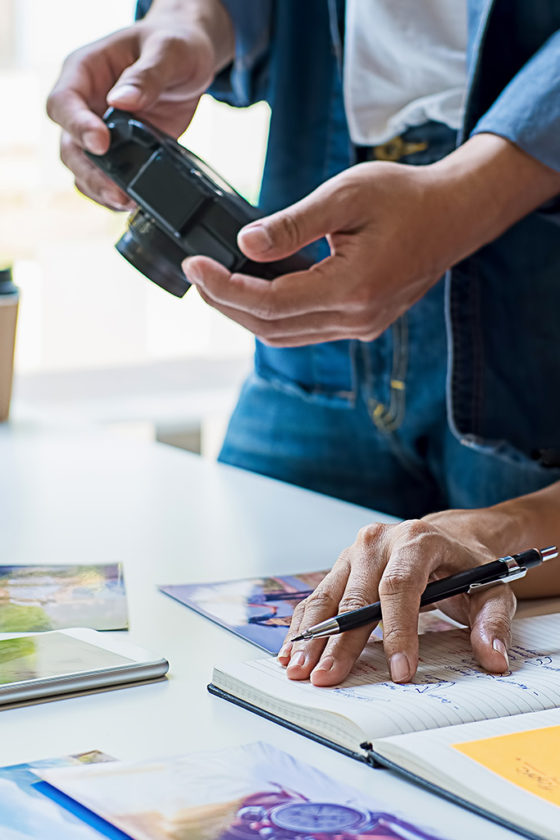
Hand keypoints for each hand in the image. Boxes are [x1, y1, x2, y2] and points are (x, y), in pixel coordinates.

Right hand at [46, 0, 232, 209]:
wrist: (192, 60)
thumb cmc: (175, 44)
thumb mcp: (169, 51)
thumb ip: (147, 75)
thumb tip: (122, 102)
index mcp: (85, 72)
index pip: (64, 102)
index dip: (77, 125)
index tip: (101, 143)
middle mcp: (86, 105)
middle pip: (69, 146)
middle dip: (89, 172)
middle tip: (116, 191)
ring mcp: (102, 132)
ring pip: (84, 169)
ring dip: (101, 190)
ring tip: (128, 202)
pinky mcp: (123, 152)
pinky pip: (107, 179)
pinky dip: (116, 195)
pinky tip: (134, 204)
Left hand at [184, 160, 448, 344]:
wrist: (455, 215)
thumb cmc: (406, 197)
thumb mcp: (345, 196)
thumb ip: (292, 224)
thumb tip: (245, 243)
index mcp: (352, 288)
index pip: (269, 302)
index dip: (224, 288)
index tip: (195, 266)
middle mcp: (356, 319)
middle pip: (271, 328)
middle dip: (227, 304)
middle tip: (198, 274)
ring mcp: (361, 327)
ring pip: (286, 335)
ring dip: (248, 313)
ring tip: (218, 282)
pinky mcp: (362, 324)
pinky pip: (306, 329)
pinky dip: (275, 313)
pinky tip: (258, 288)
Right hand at [278, 518, 515, 685]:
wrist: (446, 537)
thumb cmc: (467, 564)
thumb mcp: (492, 588)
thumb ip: (492, 622)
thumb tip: (493, 657)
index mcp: (417, 541)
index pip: (400, 586)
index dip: (398, 630)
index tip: (400, 670)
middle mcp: (378, 542)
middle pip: (355, 596)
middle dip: (339, 642)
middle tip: (326, 678)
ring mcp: (354, 553)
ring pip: (328, 598)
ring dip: (311, 636)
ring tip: (298, 669)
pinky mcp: (341, 567)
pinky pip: (318, 598)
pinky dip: (304, 626)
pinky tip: (291, 650)